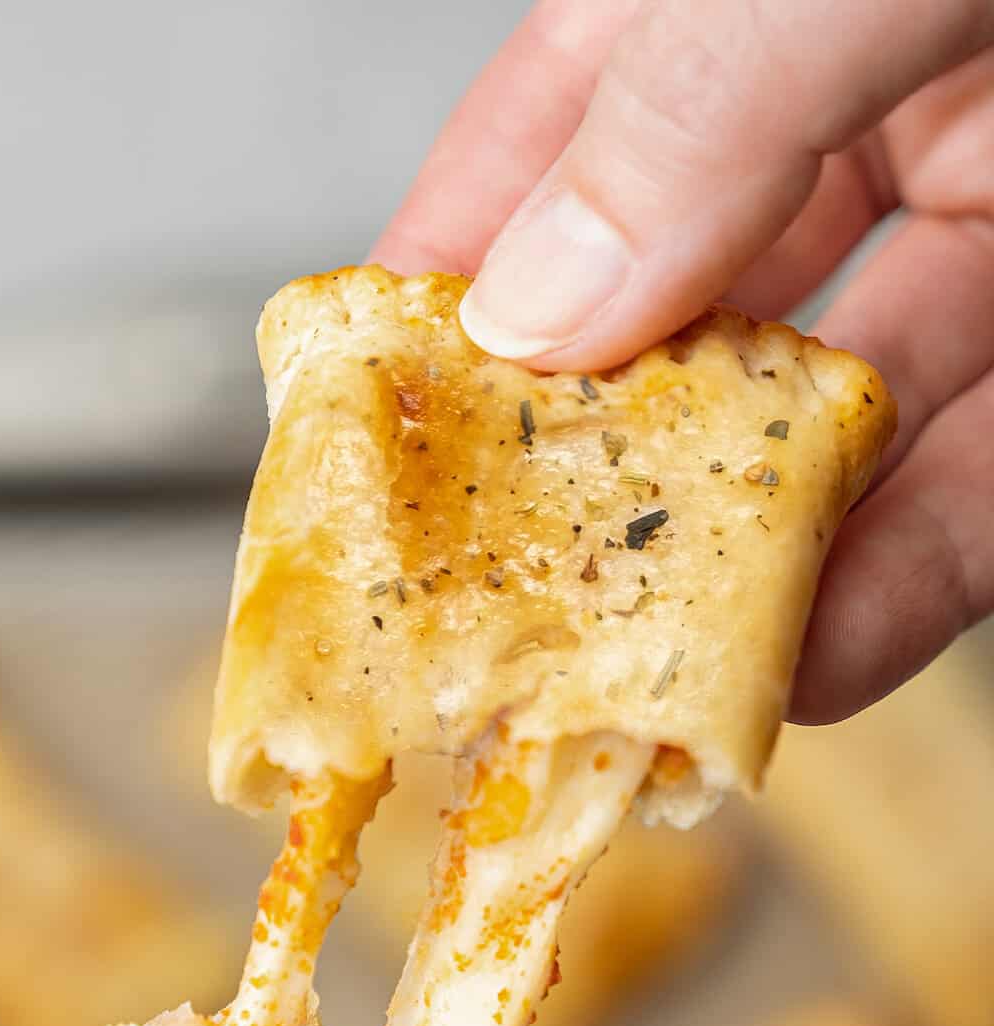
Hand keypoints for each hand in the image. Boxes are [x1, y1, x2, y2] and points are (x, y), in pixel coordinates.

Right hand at [374, 0, 993, 723]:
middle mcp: (846, 106)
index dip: (452, 280)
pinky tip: (820, 663)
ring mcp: (979, 208)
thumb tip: (529, 312)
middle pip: (675, 315)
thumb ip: (688, 114)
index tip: (373, 416)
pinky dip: (905, 581)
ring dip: (738, 566)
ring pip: (827, 426)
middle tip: (502, 591)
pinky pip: (981, 481)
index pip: (550, 141)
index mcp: (737, 0)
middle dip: (587, 462)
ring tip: (647, 676)